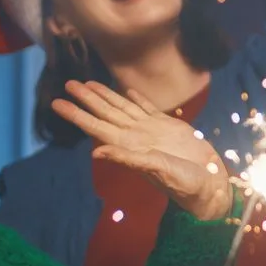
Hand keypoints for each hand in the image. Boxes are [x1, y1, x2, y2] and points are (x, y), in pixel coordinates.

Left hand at [52, 81, 230, 220]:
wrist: (208, 183)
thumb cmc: (182, 181)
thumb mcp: (155, 169)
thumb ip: (127, 159)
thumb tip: (95, 153)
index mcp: (128, 144)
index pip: (95, 126)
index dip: (77, 114)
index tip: (57, 103)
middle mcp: (135, 135)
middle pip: (105, 112)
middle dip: (87, 98)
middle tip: (69, 83)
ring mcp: (151, 129)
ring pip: (123, 107)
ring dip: (107, 95)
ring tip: (90, 82)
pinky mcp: (169, 125)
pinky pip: (148, 108)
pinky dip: (138, 99)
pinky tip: (129, 90)